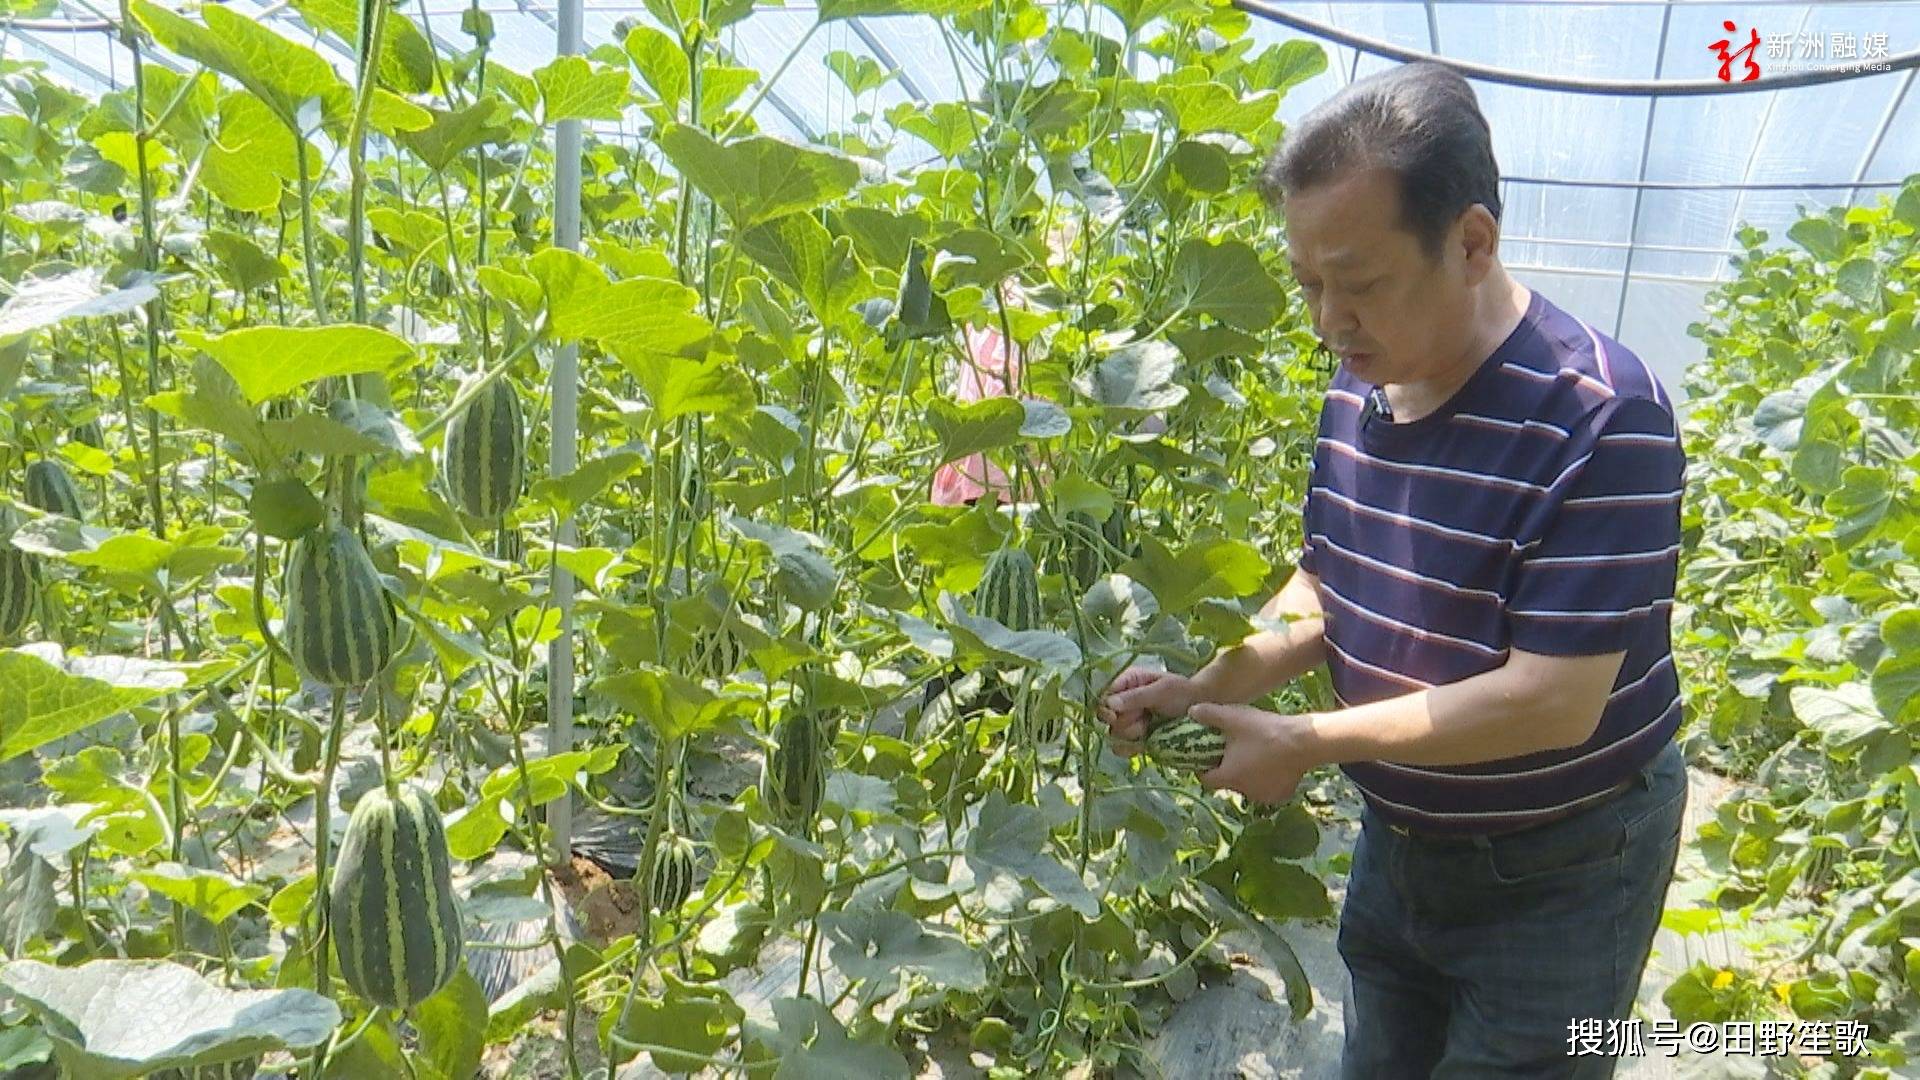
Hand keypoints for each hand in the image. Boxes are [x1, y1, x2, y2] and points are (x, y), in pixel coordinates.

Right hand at [1096, 667, 1198, 749]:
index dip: (1105, 708)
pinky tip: (1145, 742)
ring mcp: (1128, 720)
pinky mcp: (1135, 738)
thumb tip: (1110, 704)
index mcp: (1126, 682)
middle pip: (1105, 718)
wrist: (1201, 707)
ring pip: (1113, 734)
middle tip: (1143, 718)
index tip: (1114, 715)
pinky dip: (1132, 748)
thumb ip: (1136, 697)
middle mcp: (1123, 701)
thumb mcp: (1162, 690)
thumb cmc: (1182, 691)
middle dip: (1124, 721)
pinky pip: (1122, 747)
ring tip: (1149, 727)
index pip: (1102, 696)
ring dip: (1131, 734)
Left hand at [1189, 703, 1313, 804]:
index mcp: (1229, 777)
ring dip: (1247, 774)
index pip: (1206, 780)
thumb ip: (1209, 714)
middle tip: (1234, 748)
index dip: (1203, 768)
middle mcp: (1244, 792)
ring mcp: (1264, 796)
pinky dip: (1266, 779)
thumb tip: (1191, 711)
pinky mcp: (1280, 795)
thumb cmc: (1265, 731)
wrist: (1303, 742)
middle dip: (1227, 768)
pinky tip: (1272, 762)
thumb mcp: (1233, 718)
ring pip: (1248, 785)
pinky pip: (1267, 788)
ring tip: (1254, 753)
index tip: (1208, 754)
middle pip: (1228, 782)